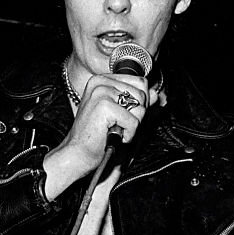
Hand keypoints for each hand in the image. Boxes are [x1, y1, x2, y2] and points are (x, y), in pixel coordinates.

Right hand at [43, 72, 159, 198]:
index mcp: (102, 80)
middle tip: (117, 125)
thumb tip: (156, 94)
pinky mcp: (104, 106)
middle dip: (136, 115)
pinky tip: (112, 136)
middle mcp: (101, 82)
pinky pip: (134, 122)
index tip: (123, 116)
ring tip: (114, 130)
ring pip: (140, 108)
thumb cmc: (97, 137)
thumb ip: (138, 103)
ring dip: (132, 125)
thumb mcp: (121, 116)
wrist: (77, 154)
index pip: (140, 82)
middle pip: (142, 94)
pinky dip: (128, 135)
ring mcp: (101, 93)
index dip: (140, 103)